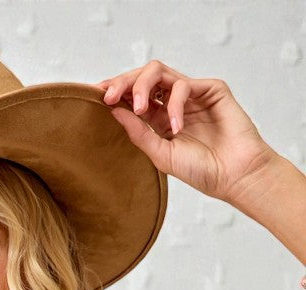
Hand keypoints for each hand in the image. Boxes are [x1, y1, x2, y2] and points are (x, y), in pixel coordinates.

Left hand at [95, 61, 277, 208]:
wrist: (234, 176)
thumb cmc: (201, 171)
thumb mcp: (161, 154)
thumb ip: (138, 132)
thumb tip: (113, 111)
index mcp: (159, 119)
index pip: (133, 97)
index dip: (115, 92)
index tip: (96, 95)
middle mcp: (173, 103)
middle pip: (143, 77)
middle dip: (123, 82)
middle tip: (109, 96)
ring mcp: (192, 94)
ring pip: (160, 72)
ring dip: (143, 86)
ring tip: (139, 109)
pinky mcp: (211, 89)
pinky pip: (183, 85)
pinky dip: (174, 104)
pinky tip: (176, 127)